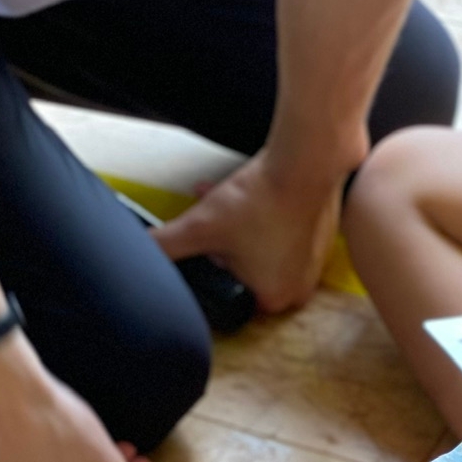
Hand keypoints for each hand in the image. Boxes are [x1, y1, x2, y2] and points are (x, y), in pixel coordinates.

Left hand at [152, 151, 340, 313]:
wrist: (305, 162)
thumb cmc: (261, 200)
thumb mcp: (201, 226)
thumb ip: (165, 245)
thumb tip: (140, 253)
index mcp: (272, 299)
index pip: (228, 294)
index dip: (213, 266)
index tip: (210, 245)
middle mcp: (297, 288)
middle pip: (244, 271)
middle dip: (223, 245)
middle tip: (218, 223)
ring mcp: (313, 263)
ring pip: (262, 249)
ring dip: (239, 229)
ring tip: (228, 205)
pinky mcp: (320, 237)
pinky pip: (283, 234)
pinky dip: (264, 218)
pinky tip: (250, 196)